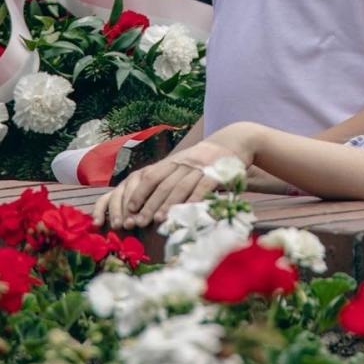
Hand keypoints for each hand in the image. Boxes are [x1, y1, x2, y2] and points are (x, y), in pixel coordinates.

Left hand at [92, 127, 256, 229]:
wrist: (235, 141)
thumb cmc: (206, 159)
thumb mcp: (186, 162)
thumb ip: (170, 177)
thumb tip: (149, 200)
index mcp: (174, 161)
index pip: (151, 176)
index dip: (139, 192)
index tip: (128, 210)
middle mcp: (184, 163)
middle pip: (163, 184)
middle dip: (149, 204)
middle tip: (137, 222)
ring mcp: (200, 168)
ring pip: (180, 187)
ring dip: (168, 204)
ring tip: (157, 220)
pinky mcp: (216, 174)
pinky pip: (203, 187)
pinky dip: (194, 200)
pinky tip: (187, 212)